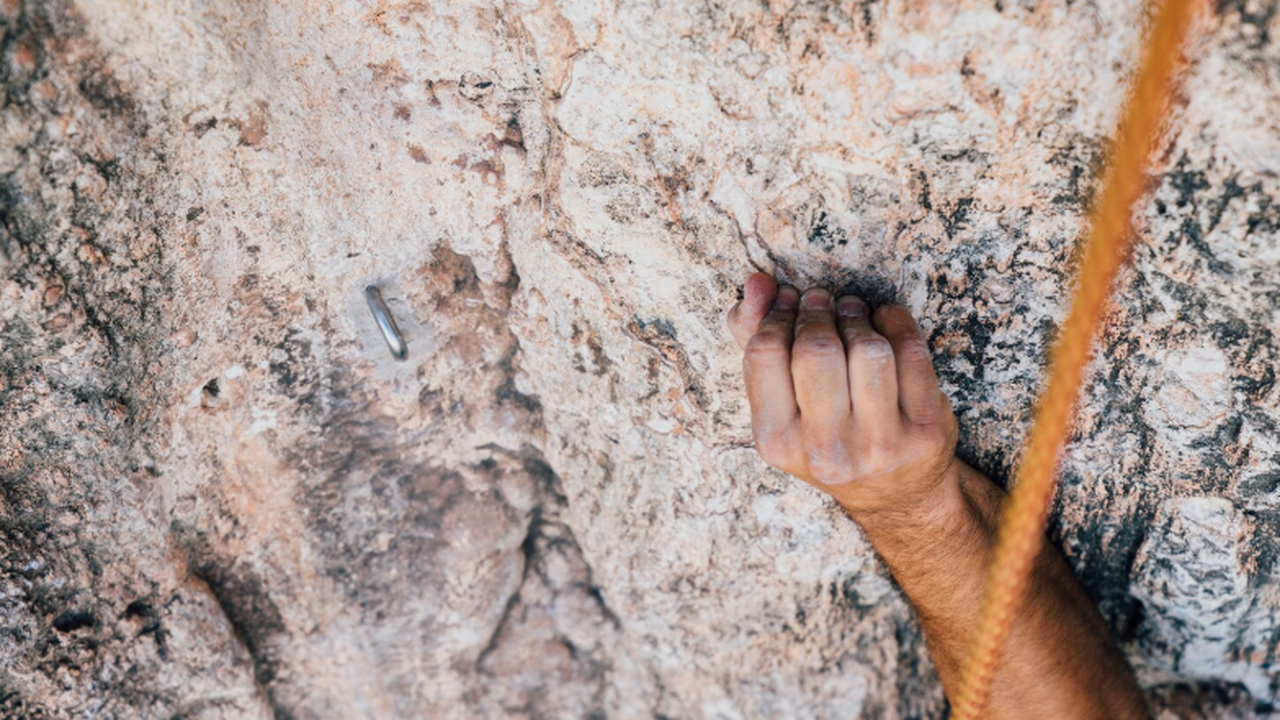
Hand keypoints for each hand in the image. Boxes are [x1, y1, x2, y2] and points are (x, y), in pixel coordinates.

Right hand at [727, 273, 959, 518]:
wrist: (894, 494)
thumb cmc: (826, 434)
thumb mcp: (781, 403)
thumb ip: (755, 340)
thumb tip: (755, 283)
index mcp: (776, 442)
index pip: (765, 353)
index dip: (778, 313)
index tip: (790, 299)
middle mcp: (826, 450)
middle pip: (817, 349)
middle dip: (819, 311)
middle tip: (823, 301)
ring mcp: (879, 444)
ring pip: (869, 349)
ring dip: (858, 316)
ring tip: (853, 312)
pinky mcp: (924, 432)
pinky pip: (912, 354)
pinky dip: (898, 323)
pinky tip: (886, 322)